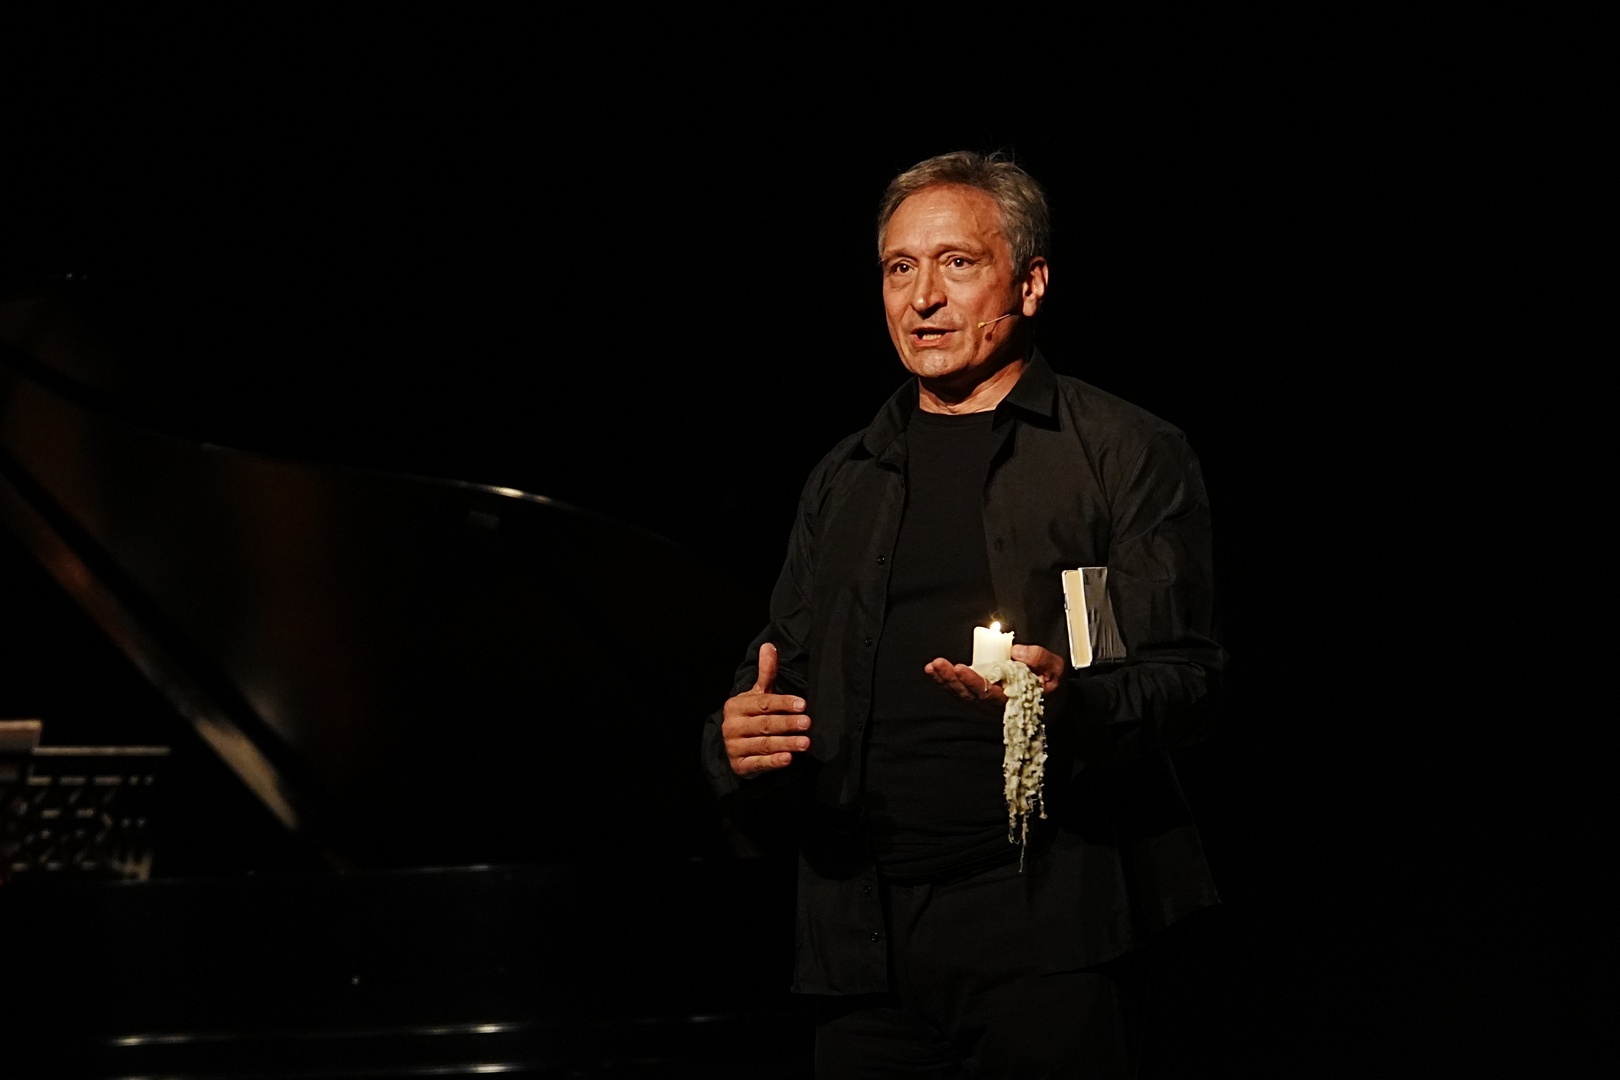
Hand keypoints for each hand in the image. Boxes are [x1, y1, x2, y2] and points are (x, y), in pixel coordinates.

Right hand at [721, 642, 811, 776]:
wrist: (731, 747)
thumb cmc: (750, 716)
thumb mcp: (756, 695)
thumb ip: (766, 673)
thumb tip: (769, 645)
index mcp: (736, 706)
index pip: (763, 703)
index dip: (783, 703)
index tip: (802, 704)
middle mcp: (732, 726)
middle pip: (765, 724)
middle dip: (787, 723)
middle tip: (808, 723)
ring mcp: (734, 747)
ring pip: (764, 744)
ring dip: (786, 743)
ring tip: (805, 742)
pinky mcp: (739, 765)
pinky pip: (758, 763)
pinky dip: (773, 762)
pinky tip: (788, 759)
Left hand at [924, 644, 1068, 707]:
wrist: (1052, 704)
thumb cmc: (1052, 685)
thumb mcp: (1055, 670)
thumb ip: (1039, 658)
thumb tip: (1016, 651)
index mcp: (1014, 701)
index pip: (990, 694)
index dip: (974, 682)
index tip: (961, 668)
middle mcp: (996, 707)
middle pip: (970, 696)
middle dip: (952, 679)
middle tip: (939, 664)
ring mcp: (987, 705)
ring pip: (962, 696)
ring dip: (945, 681)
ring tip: (933, 667)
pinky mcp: (981, 699)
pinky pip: (961, 693)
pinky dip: (947, 683)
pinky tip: (936, 671)